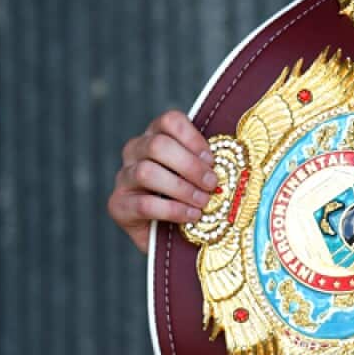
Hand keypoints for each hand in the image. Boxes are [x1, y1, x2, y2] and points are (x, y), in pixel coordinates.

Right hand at [107, 110, 217, 253]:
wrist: (171, 233)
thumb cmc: (191, 195)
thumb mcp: (201, 173)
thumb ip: (208, 162)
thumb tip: (235, 158)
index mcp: (156, 135)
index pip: (170, 121)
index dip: (193, 138)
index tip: (212, 159)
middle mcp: (135, 151)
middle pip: (157, 145)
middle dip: (190, 165)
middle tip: (212, 183)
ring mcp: (124, 177)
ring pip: (146, 172)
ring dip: (181, 188)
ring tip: (203, 201)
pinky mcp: (118, 205)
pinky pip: (143, 204)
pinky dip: (173, 210)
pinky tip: (192, 216)